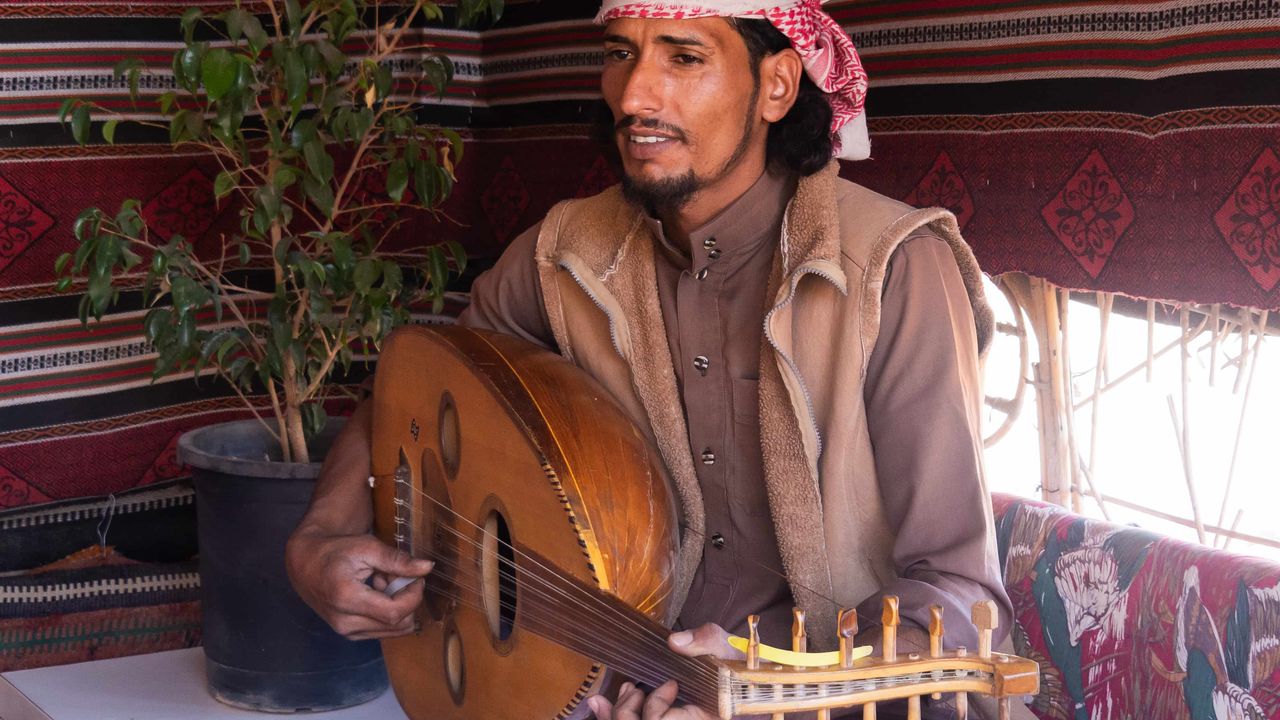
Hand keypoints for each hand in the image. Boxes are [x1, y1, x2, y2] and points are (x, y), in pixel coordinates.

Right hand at [285, 530, 432, 639]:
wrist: (306, 564)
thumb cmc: (335, 551)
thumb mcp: (366, 547)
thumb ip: (397, 560)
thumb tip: (427, 567)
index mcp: (347, 598)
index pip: (395, 612)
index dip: (413, 596)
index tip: (416, 577)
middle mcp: (344, 622)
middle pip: (396, 623)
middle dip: (406, 599)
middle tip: (398, 576)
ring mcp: (346, 631)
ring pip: (392, 630)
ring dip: (397, 607)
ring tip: (384, 582)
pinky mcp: (349, 634)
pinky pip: (382, 630)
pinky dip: (388, 613)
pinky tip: (377, 593)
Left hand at [586, 623, 742, 718]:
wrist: (747, 685)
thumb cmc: (739, 669)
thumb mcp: (729, 649)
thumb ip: (706, 641)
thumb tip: (675, 641)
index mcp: (702, 718)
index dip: (657, 707)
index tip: (672, 684)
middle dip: (627, 711)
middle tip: (636, 690)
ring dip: (617, 713)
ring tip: (626, 691)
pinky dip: (609, 716)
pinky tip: (599, 703)